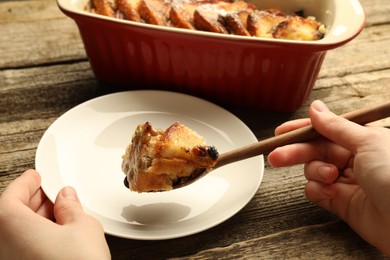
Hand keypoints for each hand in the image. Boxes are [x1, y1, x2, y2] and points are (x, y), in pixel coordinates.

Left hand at [0, 169, 109, 259]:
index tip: (35, 176)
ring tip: (60, 213)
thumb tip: (67, 198)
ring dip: (35, 220)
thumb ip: (71, 207)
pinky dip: (35, 239)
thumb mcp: (82, 226)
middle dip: (32, 201)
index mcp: (8, 226)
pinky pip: (21, 248)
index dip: (26, 182)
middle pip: (10, 215)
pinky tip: (57, 236)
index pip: (11, 195)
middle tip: (51, 193)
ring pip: (16, 234)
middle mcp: (1, 246)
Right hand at [268, 100, 389, 254]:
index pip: (326, 130)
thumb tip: (315, 108)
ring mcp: (347, 181)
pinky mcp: (341, 203)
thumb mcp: (367, 141)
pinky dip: (318, 190)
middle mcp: (355, 159)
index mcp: (363, 140)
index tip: (281, 131)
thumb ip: (335, 126)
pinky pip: (317, 192)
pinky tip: (330, 192)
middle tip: (275, 156)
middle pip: (316, 150)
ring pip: (314, 170)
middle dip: (295, 151)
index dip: (303, 129)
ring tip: (328, 176)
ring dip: (314, 171)